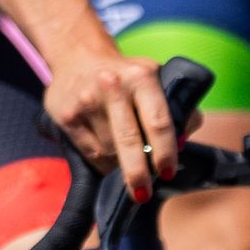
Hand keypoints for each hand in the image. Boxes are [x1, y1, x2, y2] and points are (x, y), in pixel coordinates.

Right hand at [42, 44, 180, 198]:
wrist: (78, 56)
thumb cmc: (128, 77)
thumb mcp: (156, 80)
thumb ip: (177, 109)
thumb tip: (183, 142)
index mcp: (142, 77)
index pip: (159, 122)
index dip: (165, 152)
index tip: (168, 173)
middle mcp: (112, 86)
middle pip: (129, 141)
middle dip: (138, 173)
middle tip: (144, 194)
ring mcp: (86, 100)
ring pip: (108, 151)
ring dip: (120, 165)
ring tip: (126, 165)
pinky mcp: (66, 115)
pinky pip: (89, 152)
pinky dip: (101, 162)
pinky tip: (108, 157)